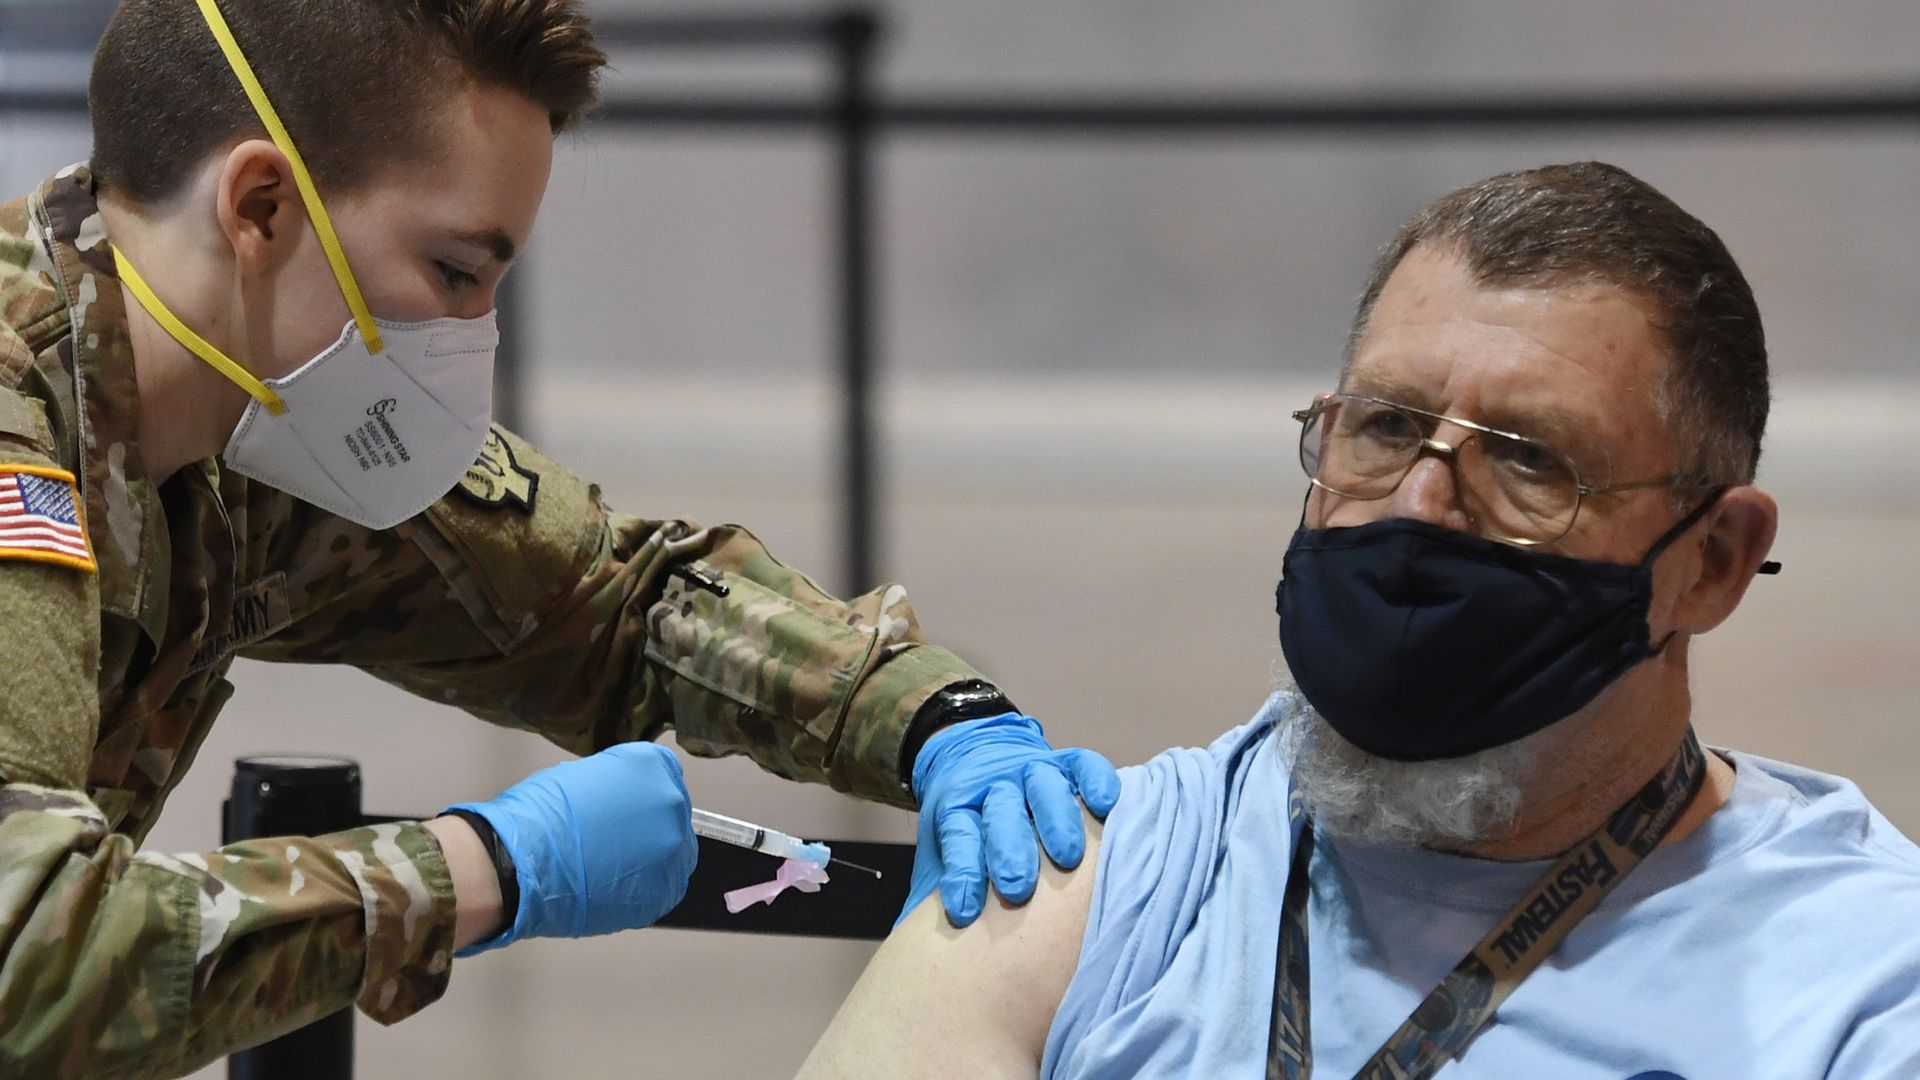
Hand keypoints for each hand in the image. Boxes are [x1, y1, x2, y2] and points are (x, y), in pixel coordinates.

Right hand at [449, 741, 696, 954]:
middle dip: (649, 822)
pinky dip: (645, 887)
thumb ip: (615, 783)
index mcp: (651, 766)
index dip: (640, 791)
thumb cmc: (540, 816)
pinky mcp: (666, 891)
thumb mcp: (579, 774)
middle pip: (672, 811)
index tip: (627, 805)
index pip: (663, 772)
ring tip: (613, 865)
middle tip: (617, 837)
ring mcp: (674, 848)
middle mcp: (671, 803)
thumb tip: (620, 796)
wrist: (522, 864)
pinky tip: (615, 886)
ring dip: (652, 856)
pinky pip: (665, 885)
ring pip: (675, 850)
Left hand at [905, 713, 1119, 926]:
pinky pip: (1082, 764)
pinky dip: (1095, 781)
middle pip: (1001, 811)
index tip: (965, 910)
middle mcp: (995, 786)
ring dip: (1055, 820)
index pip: (958, 835)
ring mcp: (1030, 769)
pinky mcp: (1062, 761)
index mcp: (958, 807)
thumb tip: (914, 945)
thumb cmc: (966, 825)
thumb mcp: (938, 851)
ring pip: (1043, 785)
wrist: (969, 753)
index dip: (961, 872)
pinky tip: (1103, 805)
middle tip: (1016, 888)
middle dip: (1009, 850)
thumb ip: (931, 891)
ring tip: (1067, 857)